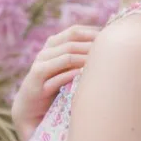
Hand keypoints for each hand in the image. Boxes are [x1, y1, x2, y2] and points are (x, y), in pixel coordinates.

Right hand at [12, 24, 100, 140]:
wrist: (30, 109)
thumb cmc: (55, 87)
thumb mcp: (67, 68)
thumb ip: (80, 56)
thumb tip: (107, 46)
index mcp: (53, 45)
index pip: (74, 31)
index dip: (92, 32)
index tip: (110, 38)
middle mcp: (45, 53)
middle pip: (71, 42)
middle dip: (91, 45)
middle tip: (110, 51)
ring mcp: (40, 66)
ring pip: (66, 57)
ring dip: (85, 58)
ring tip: (101, 63)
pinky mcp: (36, 83)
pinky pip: (57, 76)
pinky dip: (73, 75)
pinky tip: (85, 77)